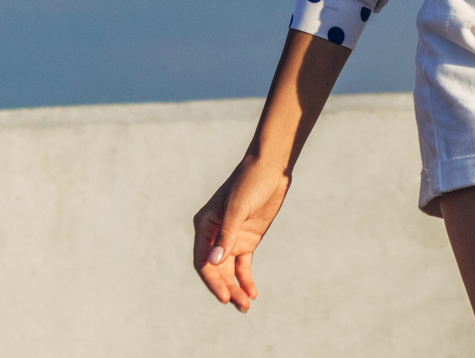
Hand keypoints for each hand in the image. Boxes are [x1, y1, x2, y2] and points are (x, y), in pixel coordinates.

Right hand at [192, 154, 291, 311]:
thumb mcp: (238, 208)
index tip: (224, 296)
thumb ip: (227, 235)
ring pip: (229, 271)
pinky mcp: (247, 240)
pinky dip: (245, 279)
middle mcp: (215, 235)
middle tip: (239, 305)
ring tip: (245, 306)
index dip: (212, 281)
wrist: (271, 169)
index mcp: (205, 225)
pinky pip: (242, 266)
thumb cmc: (250, 183)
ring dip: (235, 288)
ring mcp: (231, 238)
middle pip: (216, 270)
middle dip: (226, 289)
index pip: (203, 261)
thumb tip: (214, 262)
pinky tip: (252, 292)